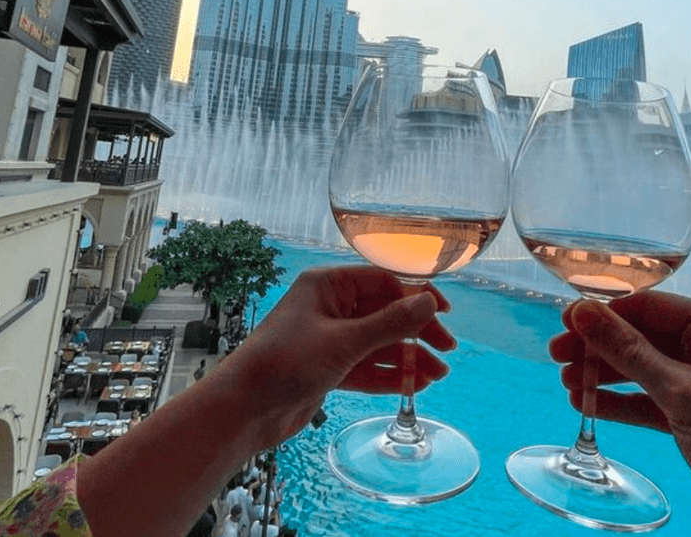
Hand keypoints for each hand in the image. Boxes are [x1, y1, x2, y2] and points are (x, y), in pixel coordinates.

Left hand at [229, 266, 455, 446]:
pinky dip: (389, 375)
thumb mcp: (344, 341)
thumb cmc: (284, 363)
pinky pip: (367, 367)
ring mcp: (329, 340)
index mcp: (327, 286)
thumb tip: (429, 303)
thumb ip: (390, 323)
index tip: (444, 313)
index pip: (383, 281)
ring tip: (436, 376)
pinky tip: (414, 385)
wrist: (243, 410)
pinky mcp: (328, 369)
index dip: (416, 296)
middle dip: (417, 332)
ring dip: (408, 358)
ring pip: (379, 344)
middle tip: (447, 349)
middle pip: (385, 313)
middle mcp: (329, 308)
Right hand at [550, 292, 690, 534]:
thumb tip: (583, 314)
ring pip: (643, 370)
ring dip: (605, 376)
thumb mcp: (683, 394)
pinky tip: (591, 405)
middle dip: (599, 346)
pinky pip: (651, 401)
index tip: (562, 322)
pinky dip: (622, 403)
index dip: (603, 313)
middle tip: (555, 355)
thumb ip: (630, 353)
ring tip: (567, 383)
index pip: (648, 306)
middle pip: (642, 336)